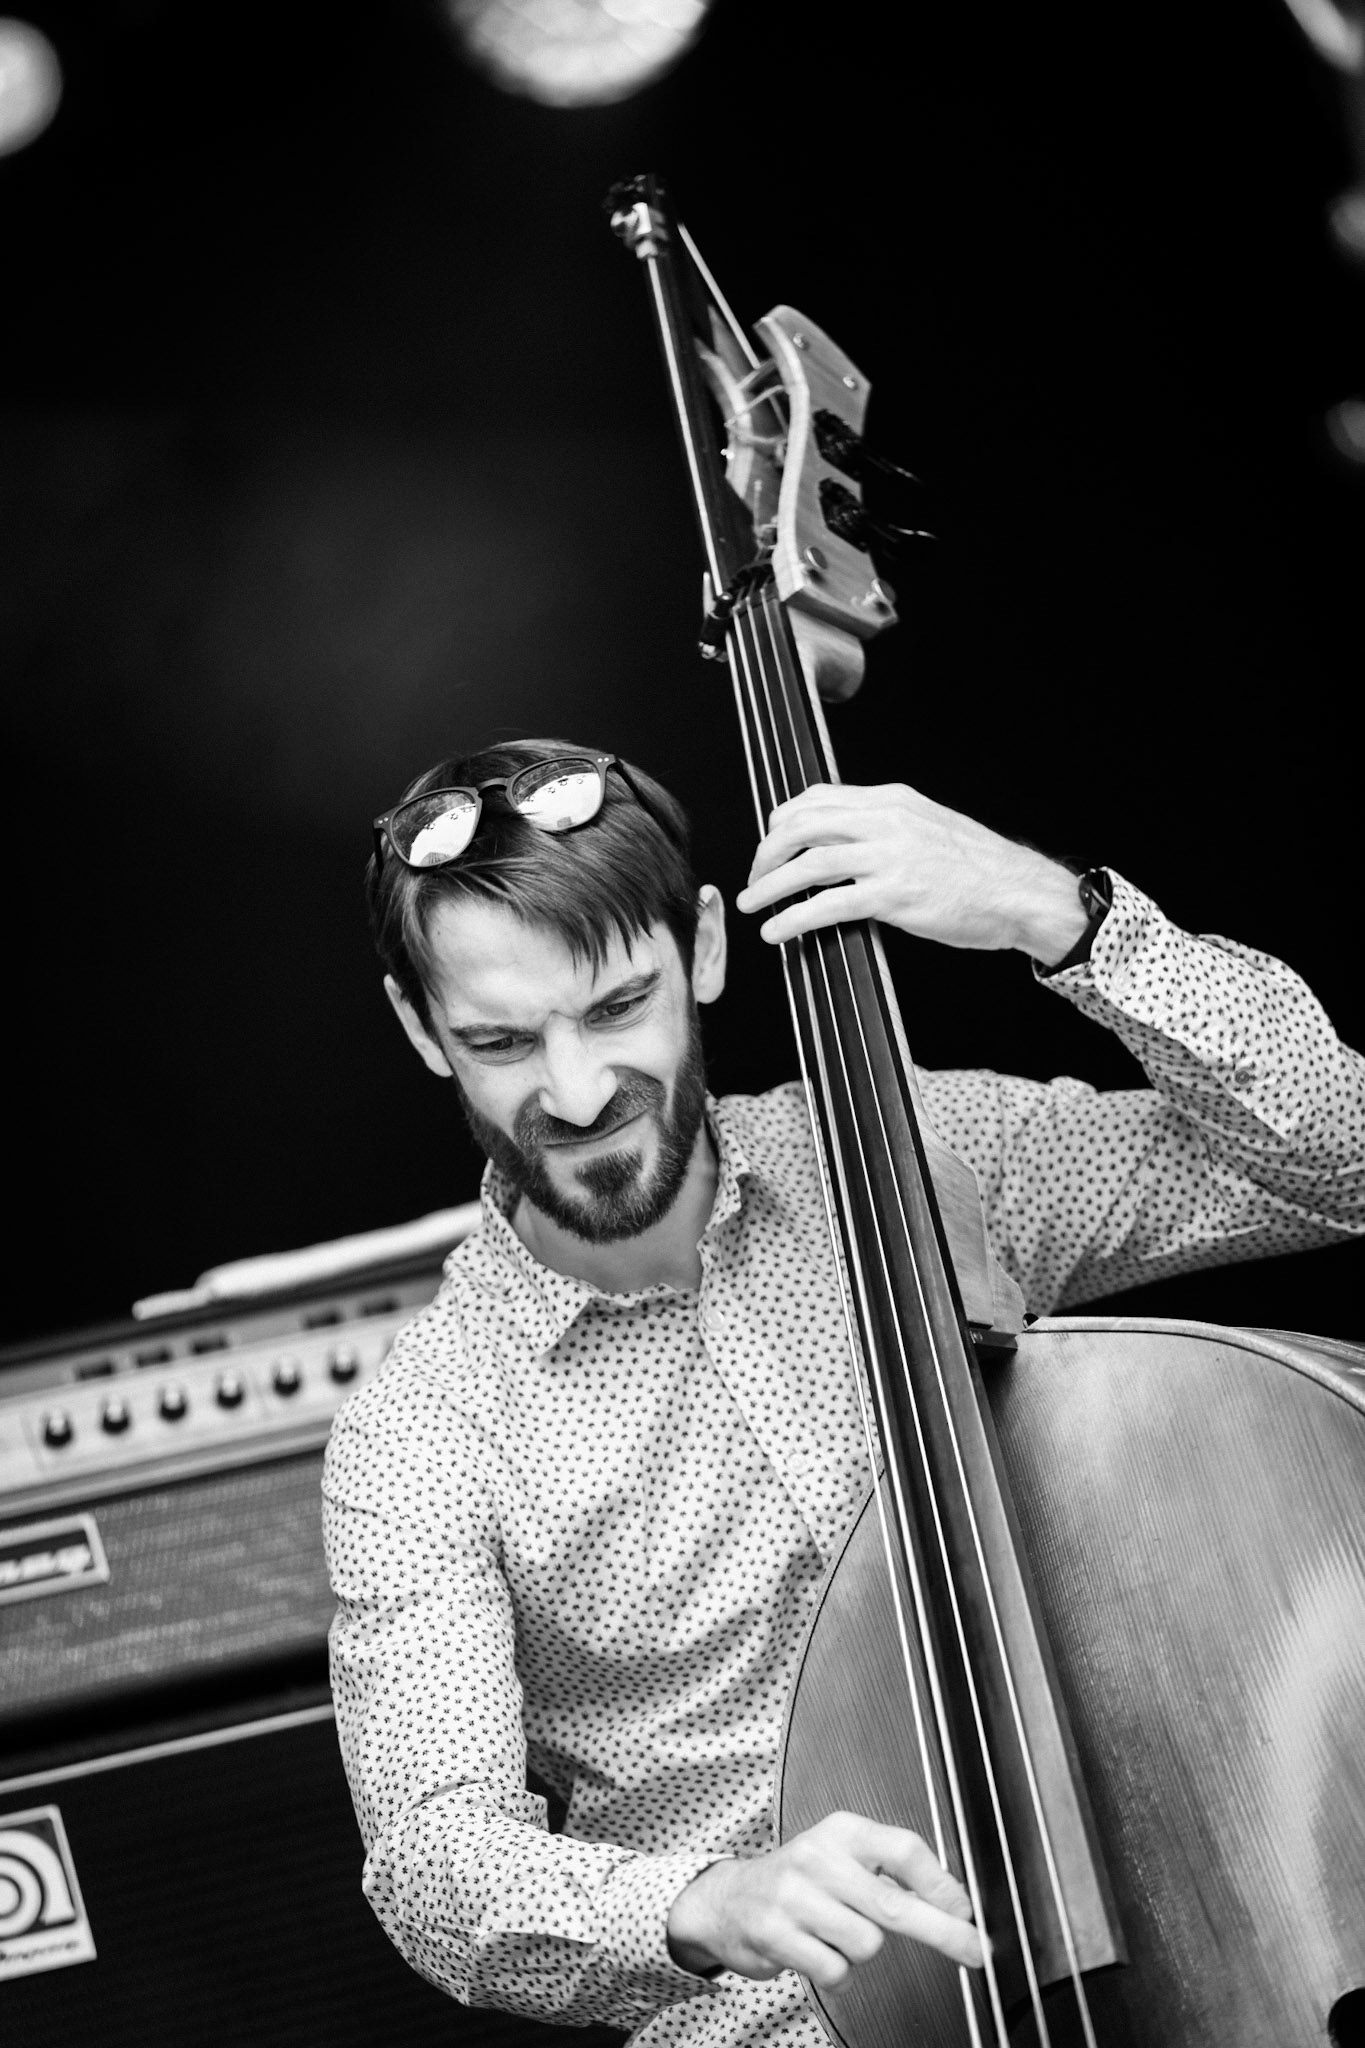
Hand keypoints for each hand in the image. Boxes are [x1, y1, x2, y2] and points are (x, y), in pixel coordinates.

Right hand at [665, 1810, 984, 1985]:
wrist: (729, 1899)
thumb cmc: (800, 1880)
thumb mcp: (842, 1856)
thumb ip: (890, 1872)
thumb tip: (952, 1900)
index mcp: (842, 1831)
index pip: (904, 1849)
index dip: (942, 1884)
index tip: (966, 1911)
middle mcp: (818, 1857)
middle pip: (895, 1904)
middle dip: (944, 1932)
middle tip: (975, 1950)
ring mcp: (794, 1896)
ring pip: (867, 1945)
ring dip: (861, 1950)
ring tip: (836, 1933)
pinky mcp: (776, 1934)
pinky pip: (836, 1970)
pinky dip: (836, 1971)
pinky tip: (816, 1950)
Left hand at [735, 783, 1086, 965]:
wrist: (1020, 892)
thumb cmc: (980, 868)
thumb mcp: (930, 827)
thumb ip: (888, 828)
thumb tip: (846, 843)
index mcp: (894, 799)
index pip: (818, 798)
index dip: (782, 821)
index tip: (770, 843)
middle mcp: (887, 821)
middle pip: (802, 824)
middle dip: (767, 853)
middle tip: (754, 878)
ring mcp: (889, 857)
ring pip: (808, 862)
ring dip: (770, 886)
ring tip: (752, 904)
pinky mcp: (894, 896)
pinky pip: (827, 904)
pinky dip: (793, 918)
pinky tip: (777, 931)